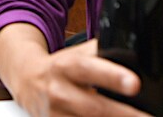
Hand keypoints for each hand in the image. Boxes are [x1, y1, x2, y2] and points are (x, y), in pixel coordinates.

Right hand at [10, 38, 147, 116]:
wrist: (27, 81)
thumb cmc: (60, 67)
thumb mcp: (77, 54)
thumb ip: (101, 53)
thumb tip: (133, 54)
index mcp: (67, 67)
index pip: (91, 70)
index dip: (113, 77)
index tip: (135, 84)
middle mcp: (60, 92)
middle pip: (95, 108)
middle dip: (123, 114)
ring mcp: (56, 115)